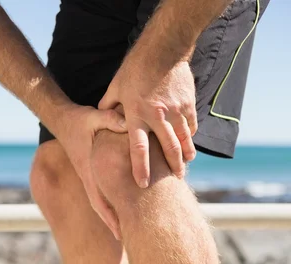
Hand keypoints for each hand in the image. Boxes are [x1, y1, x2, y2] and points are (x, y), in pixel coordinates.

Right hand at [57, 105, 125, 239]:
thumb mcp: (94, 116)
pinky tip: (123, 208)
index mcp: (89, 170)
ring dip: (111, 216)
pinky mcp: (91, 172)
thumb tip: (129, 124)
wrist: (63, 120)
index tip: (120, 231)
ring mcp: (89, 176)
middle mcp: (88, 176)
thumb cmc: (79, 120)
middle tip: (126, 240)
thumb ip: (111, 119)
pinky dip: (111, 203)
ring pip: (100, 201)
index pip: (99, 198)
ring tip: (125, 230)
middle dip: (112, 223)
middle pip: (99, 206)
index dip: (110, 216)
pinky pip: (101, 192)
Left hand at [99, 58, 197, 186]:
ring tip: (185, 165)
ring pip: (184, 140)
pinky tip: (189, 144)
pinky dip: (190, 136)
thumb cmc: (135, 69)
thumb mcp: (117, 87)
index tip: (143, 184)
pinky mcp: (188, 104)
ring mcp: (176, 110)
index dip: (141, 168)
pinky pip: (191, 126)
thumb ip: (110, 107)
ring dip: (186, 155)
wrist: (163, 48)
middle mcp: (158, 116)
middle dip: (173, 167)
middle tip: (176, 180)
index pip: (138, 148)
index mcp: (137, 114)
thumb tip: (103, 119)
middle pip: (168, 149)